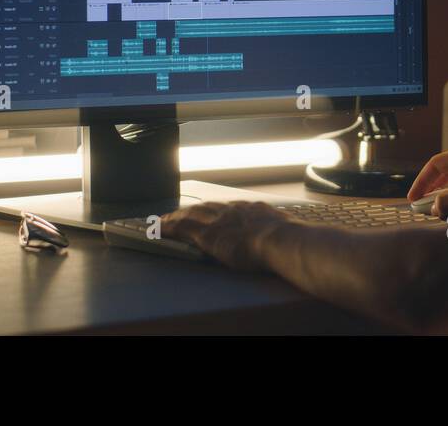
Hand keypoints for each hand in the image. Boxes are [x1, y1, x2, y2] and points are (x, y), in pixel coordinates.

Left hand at [160, 201, 284, 270]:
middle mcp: (232, 210)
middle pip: (205, 207)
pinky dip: (168, 227)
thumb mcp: (284, 228)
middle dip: (191, 210)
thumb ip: (278, 229)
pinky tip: (158, 228)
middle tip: (179, 213)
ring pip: (190, 214)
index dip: (214, 210)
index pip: (227, 208)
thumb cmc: (288, 239)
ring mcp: (218, 221)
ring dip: (175, 217)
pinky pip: (181, 227)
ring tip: (164, 220)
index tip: (209, 212)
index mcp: (251, 210)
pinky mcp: (207, 235)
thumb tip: (288, 233)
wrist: (281, 240)